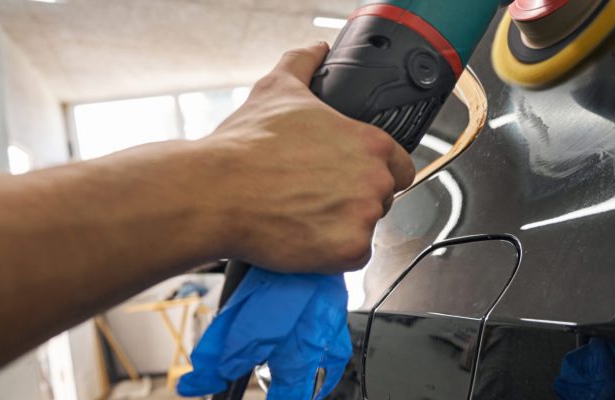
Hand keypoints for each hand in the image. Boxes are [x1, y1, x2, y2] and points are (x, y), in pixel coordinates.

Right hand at [197, 42, 414, 273]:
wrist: (215, 192)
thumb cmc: (245, 145)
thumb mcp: (278, 89)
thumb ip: (304, 63)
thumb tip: (315, 50)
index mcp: (371, 143)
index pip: (399, 165)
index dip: (375, 171)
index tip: (348, 176)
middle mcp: (375, 179)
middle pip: (382, 197)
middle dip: (354, 198)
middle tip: (316, 195)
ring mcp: (364, 217)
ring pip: (367, 227)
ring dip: (343, 226)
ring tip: (304, 214)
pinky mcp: (348, 250)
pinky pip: (354, 257)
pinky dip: (334, 254)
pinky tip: (306, 237)